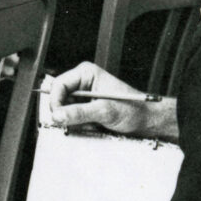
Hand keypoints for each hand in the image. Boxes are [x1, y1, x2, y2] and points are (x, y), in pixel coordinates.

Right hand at [42, 61, 176, 140]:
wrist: (145, 120)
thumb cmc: (133, 109)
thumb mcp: (105, 111)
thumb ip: (80, 112)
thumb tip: (57, 115)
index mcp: (86, 74)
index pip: (58, 85)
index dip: (55, 101)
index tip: (58, 116)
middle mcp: (82, 83)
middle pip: (58, 98)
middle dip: (66, 113)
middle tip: (77, 123)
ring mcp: (82, 96)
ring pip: (63, 110)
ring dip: (73, 121)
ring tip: (91, 124)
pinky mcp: (83, 108)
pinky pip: (70, 118)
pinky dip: (78, 125)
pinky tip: (91, 126)